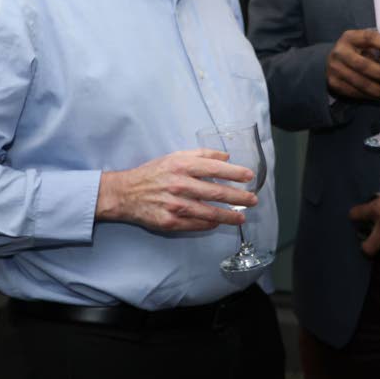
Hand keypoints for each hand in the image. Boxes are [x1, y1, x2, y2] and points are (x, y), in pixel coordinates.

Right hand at [96, 149, 256, 232]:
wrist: (126, 193)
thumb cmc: (153, 173)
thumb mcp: (175, 156)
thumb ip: (201, 154)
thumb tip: (226, 156)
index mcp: (182, 165)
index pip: (215, 169)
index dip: (235, 173)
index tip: (249, 176)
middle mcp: (180, 184)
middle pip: (217, 192)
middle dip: (239, 197)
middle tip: (253, 199)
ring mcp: (175, 205)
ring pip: (209, 212)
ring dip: (229, 215)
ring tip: (242, 216)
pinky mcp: (170, 221)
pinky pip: (196, 224)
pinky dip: (210, 224)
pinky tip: (218, 223)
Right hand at [326, 29, 379, 101]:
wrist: (331, 62)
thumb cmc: (357, 51)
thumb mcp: (369, 45)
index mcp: (351, 37)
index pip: (370, 38)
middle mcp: (340, 51)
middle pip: (362, 65)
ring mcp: (335, 68)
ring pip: (359, 82)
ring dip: (378, 90)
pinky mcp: (334, 83)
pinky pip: (354, 92)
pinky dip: (369, 96)